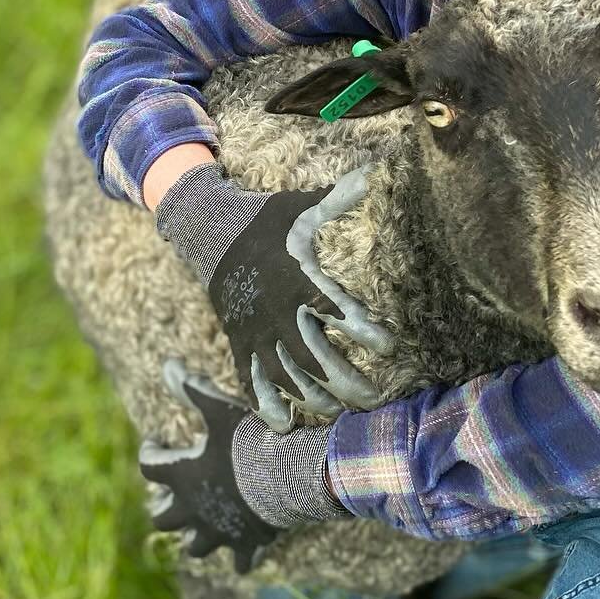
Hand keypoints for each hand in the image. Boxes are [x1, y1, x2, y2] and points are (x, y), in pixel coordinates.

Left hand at [140, 359, 342, 572]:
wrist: (288, 476)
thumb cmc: (251, 441)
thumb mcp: (219, 410)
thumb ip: (192, 390)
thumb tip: (167, 364)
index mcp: (182, 476)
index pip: (149, 466)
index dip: (149, 453)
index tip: (156, 442)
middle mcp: (193, 509)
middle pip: (163, 518)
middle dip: (164, 507)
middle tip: (172, 495)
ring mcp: (219, 531)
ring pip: (194, 547)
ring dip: (195, 538)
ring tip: (201, 529)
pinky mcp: (246, 543)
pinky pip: (242, 562)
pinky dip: (243, 559)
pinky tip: (247, 557)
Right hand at [155, 163, 392, 427]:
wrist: (210, 236)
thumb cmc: (267, 222)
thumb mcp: (301, 207)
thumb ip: (338, 197)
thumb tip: (373, 170)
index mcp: (298, 279)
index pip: (336, 310)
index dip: (363, 331)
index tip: (390, 349)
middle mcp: (277, 312)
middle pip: (314, 358)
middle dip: (346, 383)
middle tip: (375, 401)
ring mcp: (256, 333)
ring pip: (285, 378)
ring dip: (314, 400)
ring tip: (339, 415)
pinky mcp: (240, 345)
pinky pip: (250, 384)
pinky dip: (265, 408)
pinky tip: (286, 428)